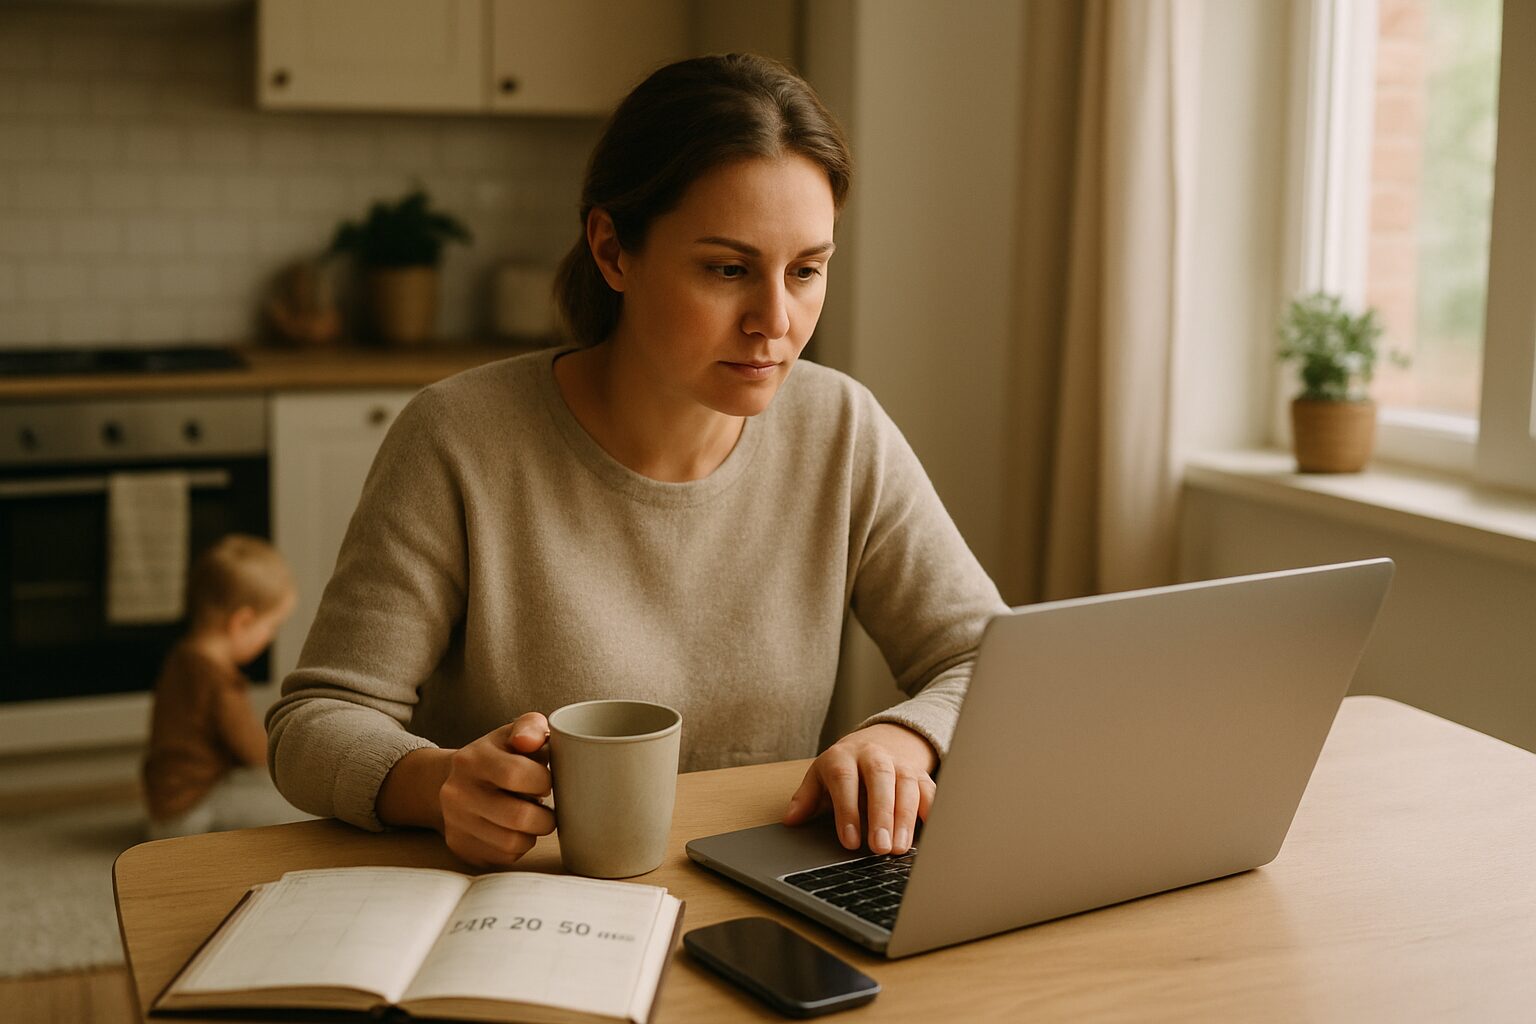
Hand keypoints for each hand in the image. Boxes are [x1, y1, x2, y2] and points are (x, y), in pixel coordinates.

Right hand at [438, 712, 555, 867]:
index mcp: (472, 759)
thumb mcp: (513, 732)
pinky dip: (518, 847)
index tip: (546, 780)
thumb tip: (529, 741)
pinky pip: (503, 858)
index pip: (516, 775)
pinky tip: (514, 830)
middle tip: (546, 808)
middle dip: (545, 817)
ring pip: (512, 843)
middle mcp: (457, 792)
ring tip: (531, 818)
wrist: (456, 780)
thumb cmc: (500, 755)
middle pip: (518, 817)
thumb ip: (530, 728)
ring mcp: (455, 822)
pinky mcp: (460, 846)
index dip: (543, 781)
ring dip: (533, 834)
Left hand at [781, 723, 936, 855]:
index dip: (848, 812)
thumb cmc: (844, 768)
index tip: (851, 842)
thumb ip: (806, 798)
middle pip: (880, 780)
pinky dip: (931, 810)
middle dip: (881, 815)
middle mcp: (873, 756)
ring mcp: (899, 763)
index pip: (844, 781)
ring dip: (905, 818)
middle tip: (880, 847)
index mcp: (843, 757)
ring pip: (906, 785)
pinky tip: (930, 833)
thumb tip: (791, 820)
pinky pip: (930, 790)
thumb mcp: (819, 777)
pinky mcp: (920, 774)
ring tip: (899, 848)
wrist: (877, 741)